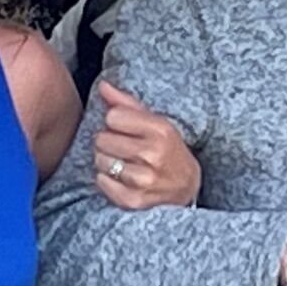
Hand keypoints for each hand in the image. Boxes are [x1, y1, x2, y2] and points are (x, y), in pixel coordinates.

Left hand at [92, 82, 200, 209]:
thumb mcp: (155, 123)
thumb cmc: (167, 150)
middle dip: (108, 142)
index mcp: (160, 130)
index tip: (125, 129)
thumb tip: (103, 86)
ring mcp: (143, 179)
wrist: (186, 188)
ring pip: (100, 160)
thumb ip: (126, 104)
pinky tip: (121, 179)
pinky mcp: (133, 199)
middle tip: (123, 148)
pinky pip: (101, 182)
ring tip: (123, 163)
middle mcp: (153, 154)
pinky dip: (106, 180)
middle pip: (102, 138)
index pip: (113, 116)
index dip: (115, 122)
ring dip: (106, 162)